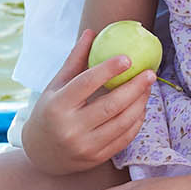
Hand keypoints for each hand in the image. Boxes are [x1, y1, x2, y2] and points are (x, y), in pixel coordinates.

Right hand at [20, 28, 152, 174]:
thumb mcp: (56, 86)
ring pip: (121, 123)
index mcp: (57, 106)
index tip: (128, 58)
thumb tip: (92, 32)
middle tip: (149, 73)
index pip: (86, 84)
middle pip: (110, 106)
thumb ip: (75, 60)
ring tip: (148, 87)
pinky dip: (136, 122)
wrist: (41, 154)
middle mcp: (70, 128)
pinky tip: (141, 107)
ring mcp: (85, 146)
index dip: (108, 70)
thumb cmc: (49, 112)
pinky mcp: (96, 158)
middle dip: (134, 88)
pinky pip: (123, 138)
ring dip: (140, 104)